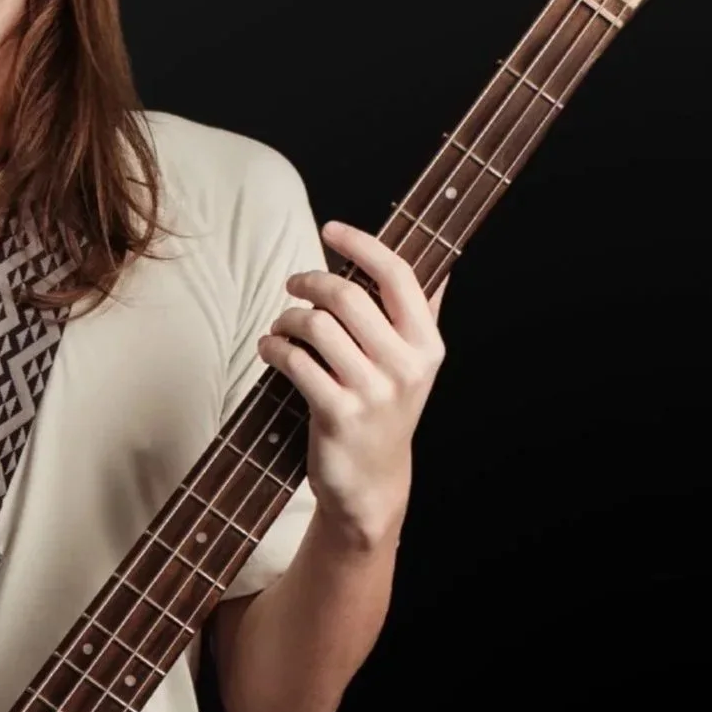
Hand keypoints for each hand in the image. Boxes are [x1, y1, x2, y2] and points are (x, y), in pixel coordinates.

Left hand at [260, 222, 443, 550]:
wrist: (372, 482)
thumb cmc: (386, 412)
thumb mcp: (415, 364)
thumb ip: (422, 314)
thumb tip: (440, 263)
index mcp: (427, 345)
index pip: (397, 275)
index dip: (360, 244)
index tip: (330, 230)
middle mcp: (406, 366)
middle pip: (347, 296)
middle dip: (310, 282)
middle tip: (294, 285)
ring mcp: (373, 392)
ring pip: (316, 326)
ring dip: (287, 318)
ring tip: (282, 325)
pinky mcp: (338, 414)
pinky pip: (295, 361)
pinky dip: (274, 348)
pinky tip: (271, 349)